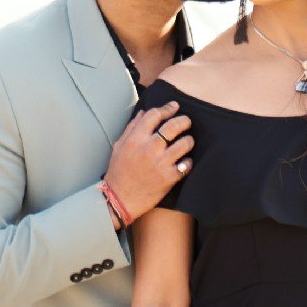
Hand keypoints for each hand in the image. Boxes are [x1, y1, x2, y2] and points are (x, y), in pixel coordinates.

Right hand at [105, 102, 192, 220]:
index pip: (155, 114)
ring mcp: (161, 163)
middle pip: (174, 126)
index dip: (167, 108)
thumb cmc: (118, 171)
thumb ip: (132, 127)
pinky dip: (188, 161)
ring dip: (188, 140)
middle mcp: (149, 148)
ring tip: (187, 141)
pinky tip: (184, 161)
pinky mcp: (169, 178)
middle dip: (184, 120)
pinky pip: (187, 164)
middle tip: (186, 121)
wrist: (120, 199)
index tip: (174, 107)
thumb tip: (144, 112)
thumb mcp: (119, 145)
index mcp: (136, 139)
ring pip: (185, 143)